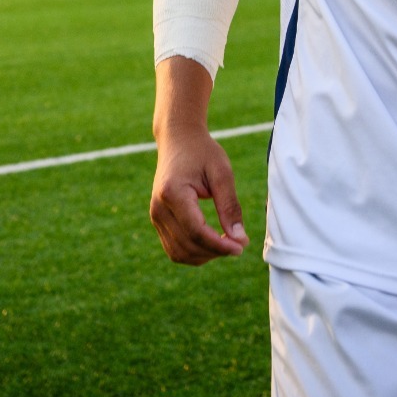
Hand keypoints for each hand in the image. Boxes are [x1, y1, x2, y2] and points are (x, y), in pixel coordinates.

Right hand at [149, 125, 246, 264]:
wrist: (178, 140)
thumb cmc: (202, 152)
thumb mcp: (222, 173)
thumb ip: (230, 206)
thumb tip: (240, 239)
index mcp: (173, 193)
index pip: (196, 231)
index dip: (219, 245)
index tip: (241, 247)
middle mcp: (158, 208)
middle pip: (187, 245)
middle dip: (215, 251)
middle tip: (240, 244)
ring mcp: (155, 216)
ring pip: (179, 253)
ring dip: (205, 256)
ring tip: (227, 244)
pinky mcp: (158, 220)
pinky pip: (174, 248)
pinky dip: (194, 252)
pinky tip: (213, 243)